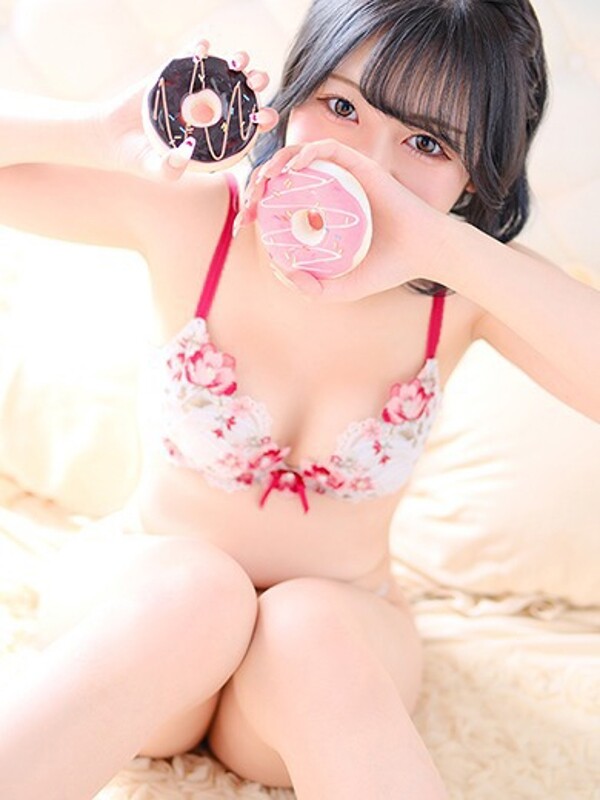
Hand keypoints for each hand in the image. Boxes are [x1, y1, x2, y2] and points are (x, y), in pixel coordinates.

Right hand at [97, 40, 278, 180]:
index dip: (263, 119)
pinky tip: (204, 48)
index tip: (267, 117)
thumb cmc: (141, 158)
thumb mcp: (158, 170)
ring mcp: (195, 90)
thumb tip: (185, 152)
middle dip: (256, 85)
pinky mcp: (176, 72)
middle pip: (243, 94)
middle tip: (258, 81)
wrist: (113, 136)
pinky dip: (200, 49)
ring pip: (224, 72)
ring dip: (237, 63)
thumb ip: (172, 167)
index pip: (249, 127)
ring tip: (238, 62)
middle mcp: (211, 111)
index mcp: (217, 136)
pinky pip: (193, 56)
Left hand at [239, 139, 450, 301]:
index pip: (282, 202)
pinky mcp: (361, 165)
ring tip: (264, 184)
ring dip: (276, 163)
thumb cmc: (388, 268)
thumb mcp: (343, 288)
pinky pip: (329, 150)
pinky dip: (306, 154)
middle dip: (259, 185)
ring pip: (301, 156)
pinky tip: (291, 171)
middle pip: (284, 177)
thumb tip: (280, 272)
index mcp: (324, 214)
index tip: (246, 223)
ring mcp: (345, 176)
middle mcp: (331, 190)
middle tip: (250, 206)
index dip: (258, 206)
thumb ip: (314, 288)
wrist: (424, 253)